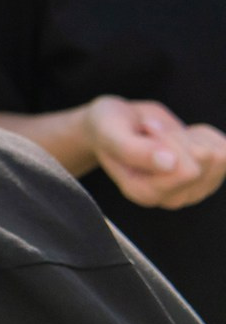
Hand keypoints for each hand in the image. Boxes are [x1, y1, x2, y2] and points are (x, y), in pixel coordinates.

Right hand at [85, 97, 225, 208]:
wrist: (116, 125)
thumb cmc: (109, 127)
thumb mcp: (110, 131)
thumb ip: (132, 150)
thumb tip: (169, 164)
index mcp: (143, 193)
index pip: (186, 170)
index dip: (169, 140)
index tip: (146, 130)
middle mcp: (171, 198)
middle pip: (204, 158)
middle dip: (179, 135)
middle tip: (153, 131)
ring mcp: (193, 190)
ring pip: (218, 156)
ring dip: (190, 135)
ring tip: (164, 136)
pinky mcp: (210, 178)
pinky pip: (225, 149)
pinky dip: (204, 135)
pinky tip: (181, 139)